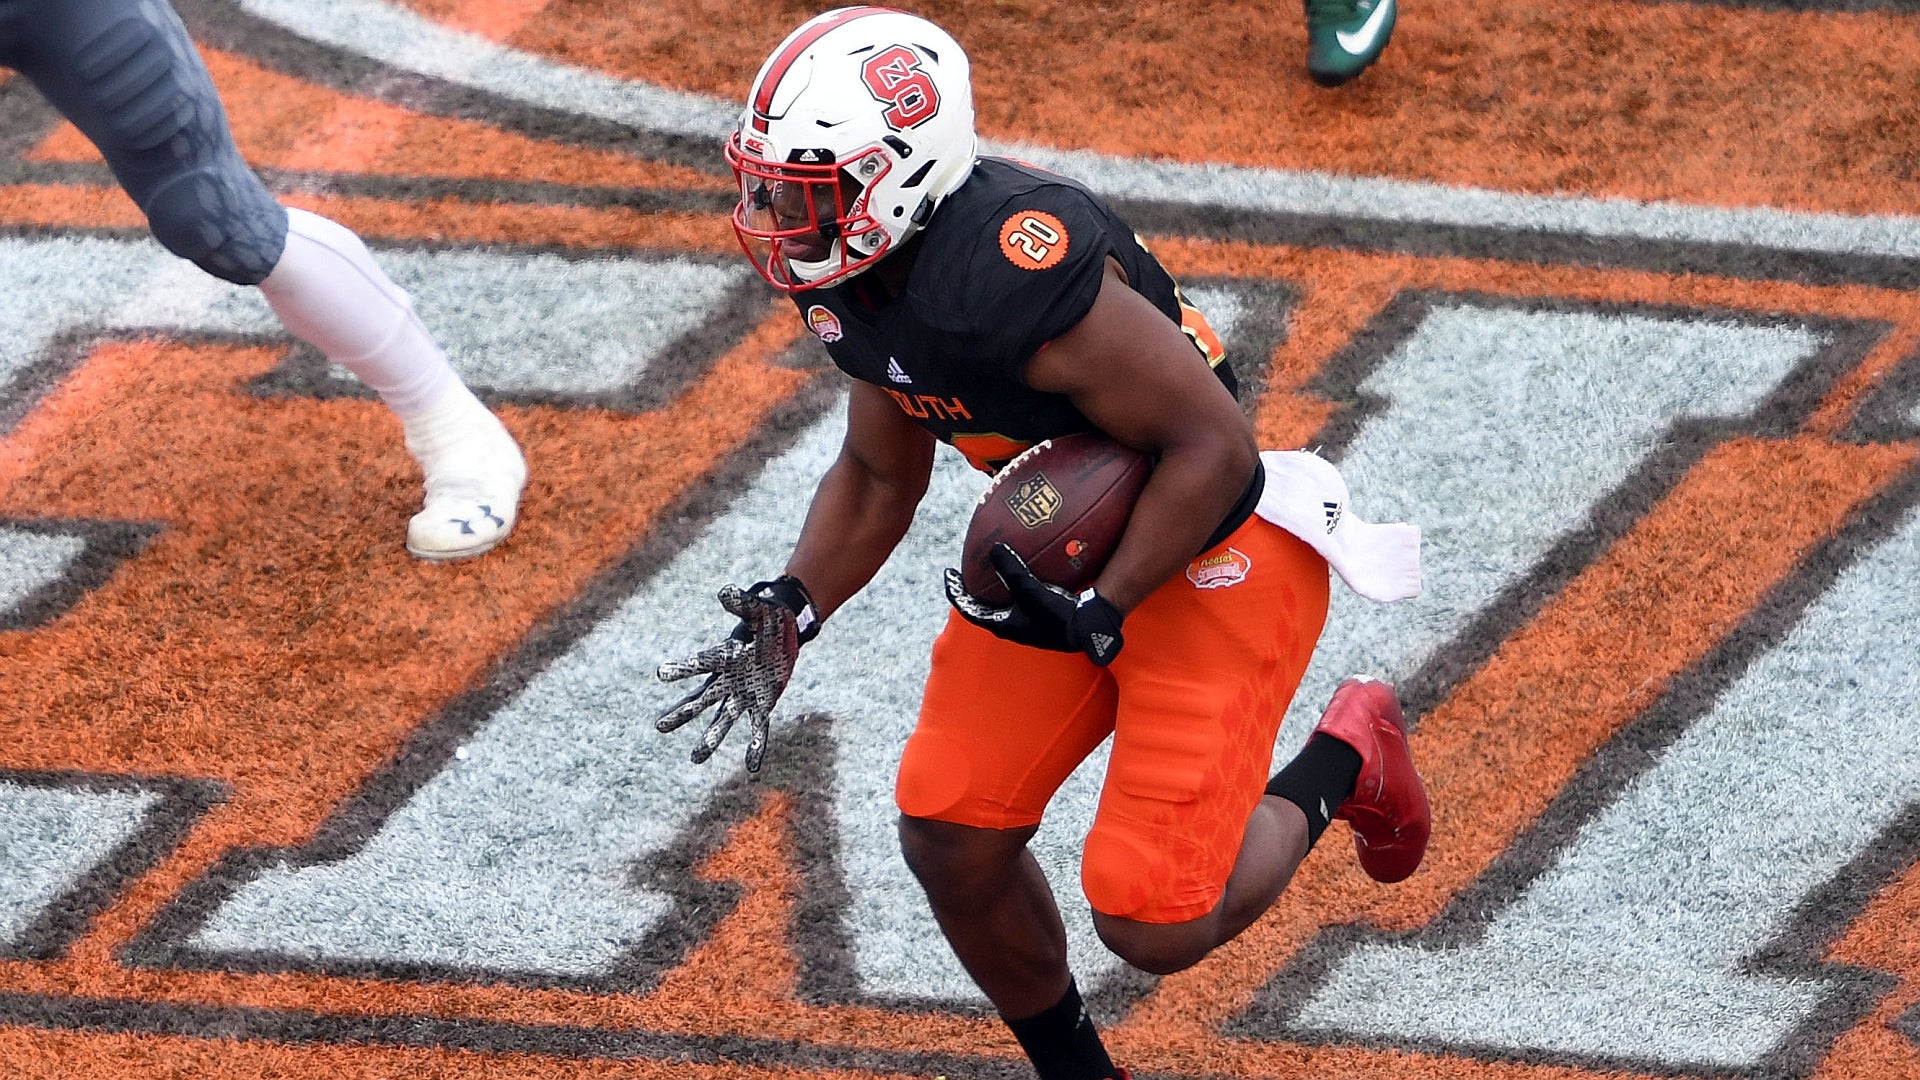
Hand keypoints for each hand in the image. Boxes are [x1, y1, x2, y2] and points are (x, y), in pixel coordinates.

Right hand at [656, 578, 816, 771]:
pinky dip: (756, 746)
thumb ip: (743, 604)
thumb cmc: (768, 619)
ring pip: (724, 719)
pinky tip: (752, 766)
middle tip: (660, 726)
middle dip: (683, 713)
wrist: (785, 634)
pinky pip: (758, 729)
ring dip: (711, 737)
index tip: (661, 674)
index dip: (683, 668)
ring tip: (695, 758)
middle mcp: (728, 680)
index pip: (702, 664)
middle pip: (702, 700)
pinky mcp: (762, 704)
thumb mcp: (759, 610)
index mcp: (725, 657)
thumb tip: (724, 592)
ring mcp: (743, 695)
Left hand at [943, 544, 1125, 665]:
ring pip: (1001, 604)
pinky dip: (1013, 586)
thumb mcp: (1030, 591)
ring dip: (993, 589)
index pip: (969, 609)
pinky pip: (1018, 600)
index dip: (956, 592)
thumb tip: (994, 549)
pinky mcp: (1039, 617)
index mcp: (1001, 624)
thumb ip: (1011, 570)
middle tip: (966, 571)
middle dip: (972, 590)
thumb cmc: (1055, 615)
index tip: (948, 574)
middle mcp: (1011, 626)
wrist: (1086, 629)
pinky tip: (1022, 572)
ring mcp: (1025, 623)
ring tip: (990, 570)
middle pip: (982, 607)